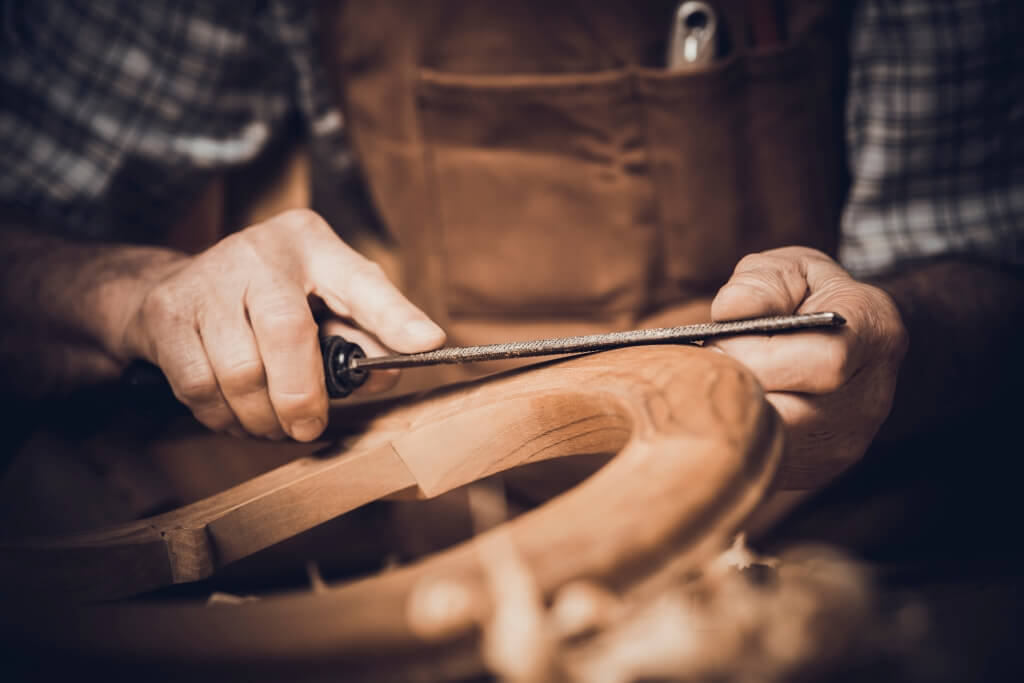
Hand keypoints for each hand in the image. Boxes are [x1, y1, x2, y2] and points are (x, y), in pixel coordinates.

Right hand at [117, 209, 444, 441]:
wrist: (178, 287)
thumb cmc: (271, 299)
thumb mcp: (327, 298)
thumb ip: (367, 333)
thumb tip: (390, 374)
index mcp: (313, 245)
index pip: (361, 280)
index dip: (394, 315)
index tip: (428, 343)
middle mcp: (260, 252)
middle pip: (287, 333)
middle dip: (302, 396)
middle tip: (308, 426)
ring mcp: (207, 279)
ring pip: (240, 371)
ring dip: (261, 417)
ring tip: (272, 423)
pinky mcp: (167, 314)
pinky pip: (200, 387)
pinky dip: (224, 417)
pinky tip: (238, 414)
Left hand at [708, 247, 906, 488]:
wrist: (842, 338)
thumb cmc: (808, 297)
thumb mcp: (791, 269)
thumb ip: (762, 282)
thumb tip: (730, 311)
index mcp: (875, 333)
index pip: (823, 361)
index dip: (759, 352)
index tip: (721, 337)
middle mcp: (871, 396)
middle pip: (792, 411)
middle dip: (736, 386)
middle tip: (707, 365)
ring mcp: (848, 440)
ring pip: (773, 442)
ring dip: (732, 412)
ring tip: (715, 383)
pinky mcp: (820, 467)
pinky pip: (766, 459)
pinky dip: (738, 433)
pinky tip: (727, 406)